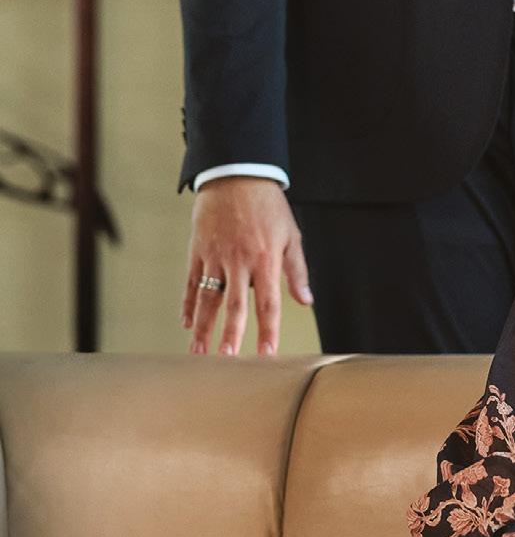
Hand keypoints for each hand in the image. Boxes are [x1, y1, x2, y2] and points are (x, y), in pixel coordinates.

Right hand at [185, 177, 312, 354]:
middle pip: (235, 305)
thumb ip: (296, 271)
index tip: (268, 353)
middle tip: (226, 360)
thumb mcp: (291, 235)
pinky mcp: (198, 250)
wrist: (237, 175)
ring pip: (207, 297)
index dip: (268, 330)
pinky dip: (188, 303)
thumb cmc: (268, 207)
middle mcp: (239, 261)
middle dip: (231, 334)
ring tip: (199, 351)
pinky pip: (191, 281)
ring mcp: (215, 256)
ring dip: (202, 326)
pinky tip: (186, 322)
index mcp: (265, 259)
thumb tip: (306, 300)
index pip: (268, 303)